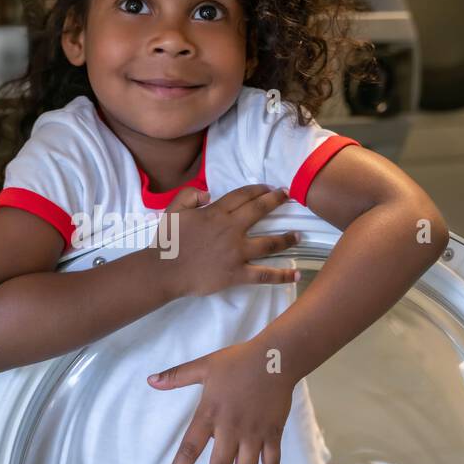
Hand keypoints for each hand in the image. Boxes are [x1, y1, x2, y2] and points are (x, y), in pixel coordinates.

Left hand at [147, 340, 297, 463]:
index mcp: (210, 414)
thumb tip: (150, 380)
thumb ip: (176, 376)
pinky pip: (272, 461)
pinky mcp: (273, 433)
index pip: (191, 447)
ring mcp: (254, 433)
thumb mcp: (204, 366)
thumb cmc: (237, 361)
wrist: (275, 358)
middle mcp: (231, 429)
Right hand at [154, 184, 300, 299]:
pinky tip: (297, 274)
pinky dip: (282, 275)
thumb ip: (190, 195)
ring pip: (269, 243)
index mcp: (216, 213)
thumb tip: (208, 194)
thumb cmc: (167, 241)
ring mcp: (236, 252)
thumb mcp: (173, 210)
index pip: (243, 196)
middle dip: (277, 201)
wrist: (164, 270)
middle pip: (260, 210)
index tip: (269, 187)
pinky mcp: (237, 273)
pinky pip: (264, 274)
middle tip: (288, 196)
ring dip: (287, 238)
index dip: (258, 189)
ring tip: (298, 235)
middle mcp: (231, 229)